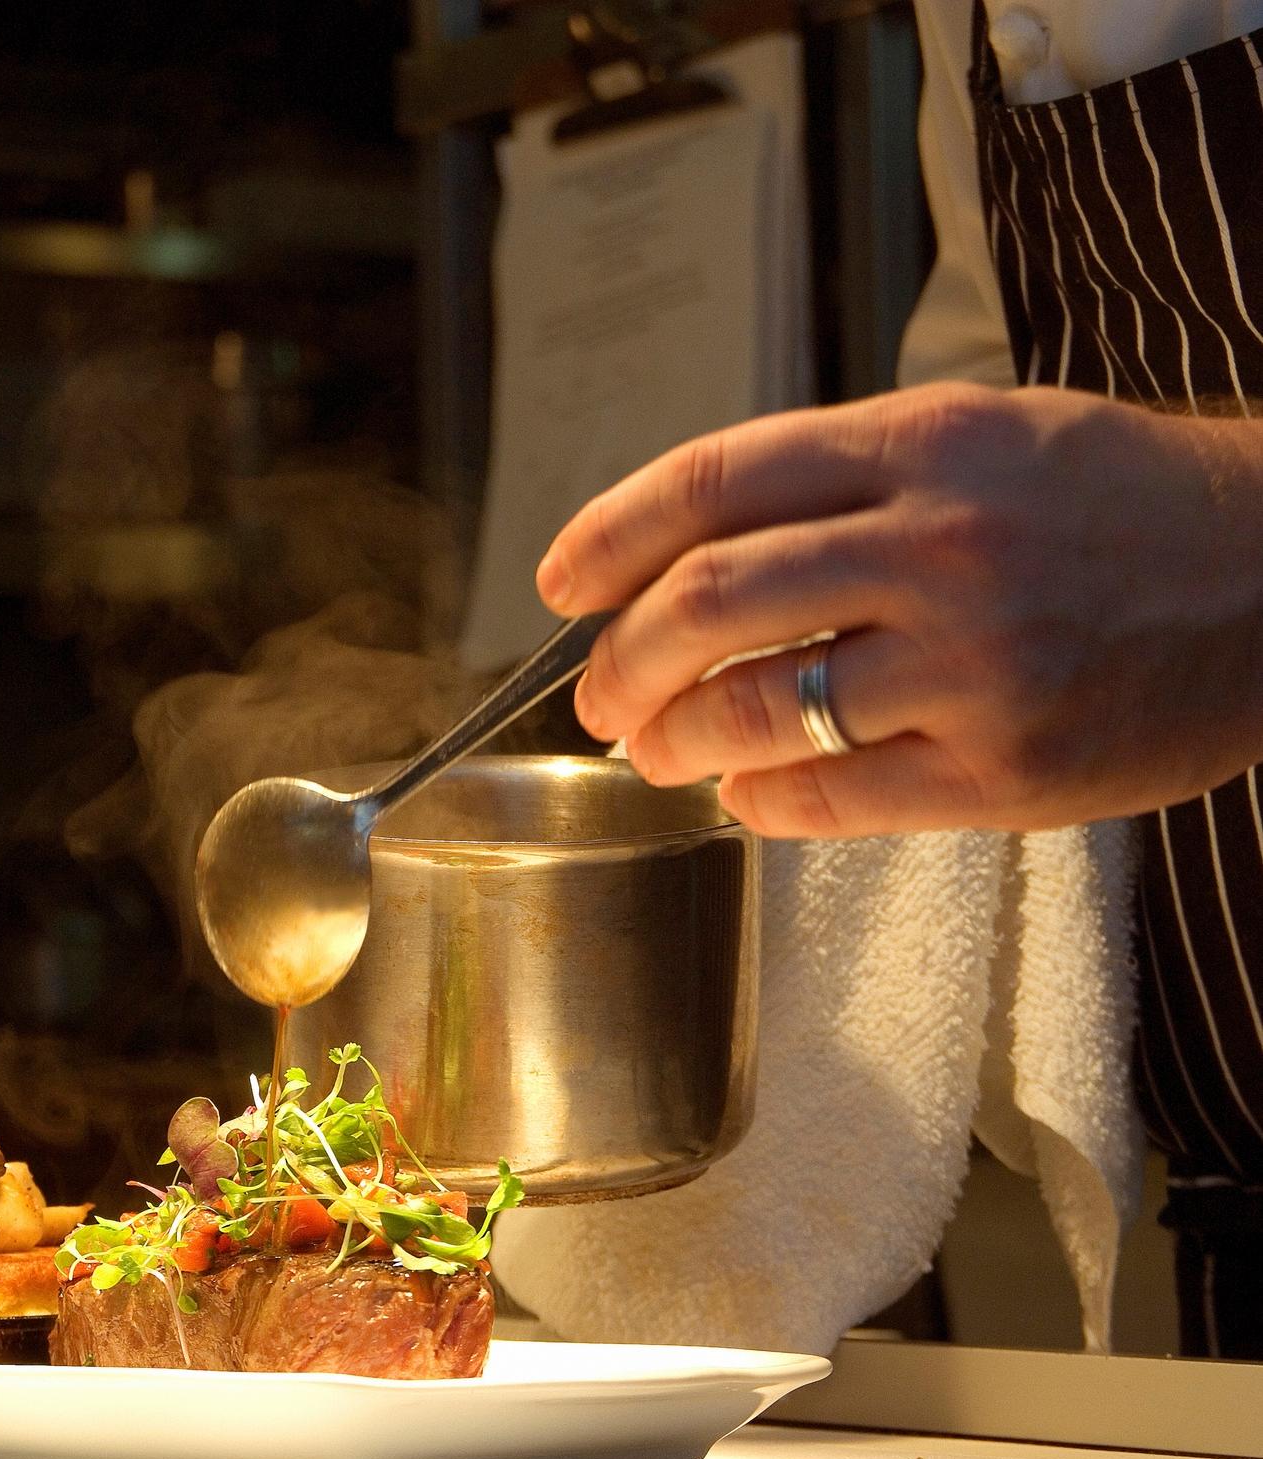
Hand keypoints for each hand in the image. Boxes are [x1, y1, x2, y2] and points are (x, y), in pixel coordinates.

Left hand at [535, 382, 1262, 836]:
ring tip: (654, 751)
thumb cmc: (1120, 504)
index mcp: (923, 442)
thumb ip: (843, 478)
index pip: (713, 481)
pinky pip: (828, 797)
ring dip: (670, 742)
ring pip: (749, 712)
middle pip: (706, 603)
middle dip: (618, 662)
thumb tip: (684, 549)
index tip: (559, 585)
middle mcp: (940, 546)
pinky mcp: (1007, 771)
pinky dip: (757, 802)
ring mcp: (975, 665)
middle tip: (594, 695)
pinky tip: (745, 793)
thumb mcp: (985, 435)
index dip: (608, 536)